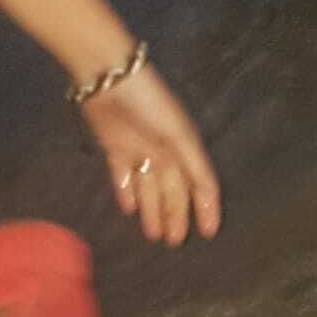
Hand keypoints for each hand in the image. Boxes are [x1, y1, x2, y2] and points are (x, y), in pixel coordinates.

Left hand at [78, 66, 220, 244]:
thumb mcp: (180, 134)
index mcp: (185, 149)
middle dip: (175, 216)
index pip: (200, 186)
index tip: (208, 234)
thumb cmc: (150, 103)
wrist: (107, 74)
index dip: (206, 210)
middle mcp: (165, 153)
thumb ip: (195, 167)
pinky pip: (122, 176)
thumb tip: (209, 197)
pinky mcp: (114, 146)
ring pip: (148, 188)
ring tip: (154, 235)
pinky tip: (130, 210)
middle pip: (172, 192)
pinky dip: (126, 192)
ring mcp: (139, 150)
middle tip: (174, 242)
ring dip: (152, 211)